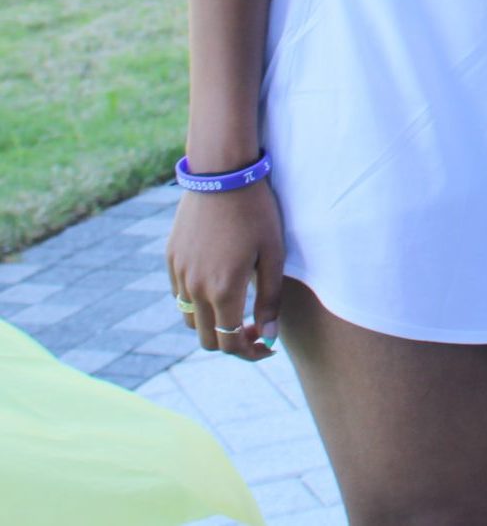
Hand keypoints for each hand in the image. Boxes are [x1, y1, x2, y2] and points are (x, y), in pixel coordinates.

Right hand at [167, 181, 284, 360]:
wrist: (221, 174)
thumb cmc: (256, 211)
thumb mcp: (273, 253)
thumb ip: (271, 299)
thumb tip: (269, 338)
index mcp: (223, 290)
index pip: (230, 342)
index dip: (249, 352)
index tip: (266, 347)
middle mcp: (194, 288)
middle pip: (207, 339)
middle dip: (232, 342)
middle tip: (256, 329)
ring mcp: (179, 274)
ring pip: (190, 320)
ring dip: (213, 324)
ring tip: (238, 309)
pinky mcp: (171, 259)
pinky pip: (181, 295)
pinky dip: (198, 303)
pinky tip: (220, 284)